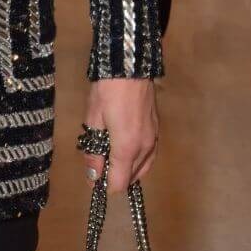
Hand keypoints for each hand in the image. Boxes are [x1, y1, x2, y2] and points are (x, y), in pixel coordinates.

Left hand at [82, 76, 158, 193]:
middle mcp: (145, 147)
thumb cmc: (107, 92)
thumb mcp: (93, 121)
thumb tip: (93, 177)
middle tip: (99, 161)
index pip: (119, 183)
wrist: (130, 66)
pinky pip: (149, 155)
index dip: (104, 185)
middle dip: (115, 176)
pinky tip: (126, 149)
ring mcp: (154, 139)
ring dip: (127, 168)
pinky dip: (138, 159)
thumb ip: (94, 152)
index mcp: (127, 147)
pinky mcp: (157, 130)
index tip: (93, 178)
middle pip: (132, 177)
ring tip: (110, 154)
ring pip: (143, 167)